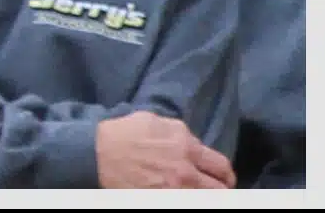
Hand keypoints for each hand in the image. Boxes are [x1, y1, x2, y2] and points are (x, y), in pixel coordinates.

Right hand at [96, 111, 236, 188]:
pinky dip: (189, 201)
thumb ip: (180, 133)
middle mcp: (185, 170)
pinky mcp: (162, 201)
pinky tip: (182, 196)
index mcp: (185, 145)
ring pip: (207, 202)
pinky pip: (187, 205)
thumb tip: (194, 144)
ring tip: (199, 194)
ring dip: (206, 198)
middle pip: (221, 190)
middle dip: (221, 190)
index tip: (222, 178)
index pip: (222, 166)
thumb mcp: (155, 121)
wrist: (99, 153)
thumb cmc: (125, 133)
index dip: (225, 174)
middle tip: (215, 191)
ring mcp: (175, 191)